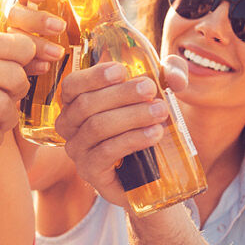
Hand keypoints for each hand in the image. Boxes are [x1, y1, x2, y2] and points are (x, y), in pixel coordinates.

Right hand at [54, 59, 187, 206]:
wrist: (150, 173)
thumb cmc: (146, 125)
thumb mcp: (157, 93)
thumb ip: (169, 76)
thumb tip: (175, 77)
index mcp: (76, 103)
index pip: (71, 86)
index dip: (93, 76)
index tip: (121, 71)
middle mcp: (70, 126)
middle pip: (86, 104)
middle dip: (121, 94)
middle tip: (150, 90)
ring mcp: (77, 151)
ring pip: (97, 127)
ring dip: (131, 116)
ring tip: (160, 111)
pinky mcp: (90, 171)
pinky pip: (107, 151)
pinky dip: (132, 139)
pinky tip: (154, 134)